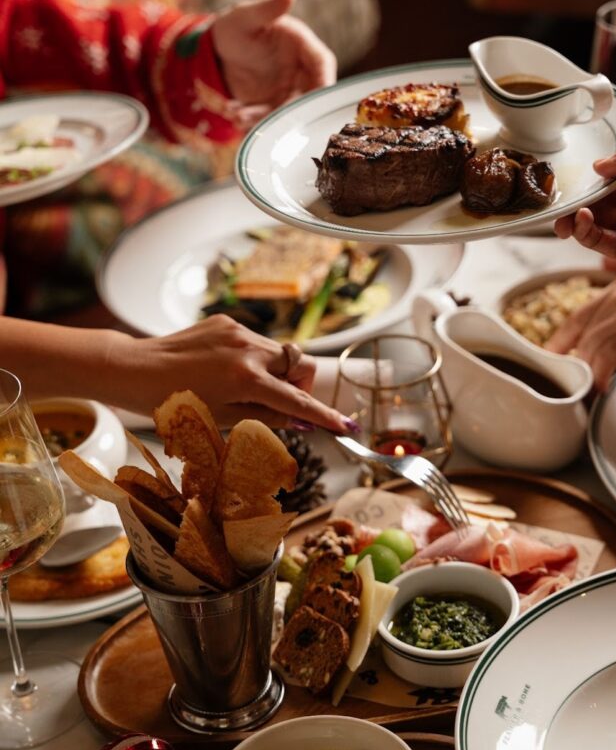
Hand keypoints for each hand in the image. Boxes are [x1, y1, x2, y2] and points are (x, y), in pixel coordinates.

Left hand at [108, 315, 353, 431]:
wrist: (134, 369)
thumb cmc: (172, 403)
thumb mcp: (223, 418)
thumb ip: (268, 415)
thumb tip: (301, 420)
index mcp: (246, 379)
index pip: (298, 400)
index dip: (324, 415)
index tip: (347, 426)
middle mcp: (248, 350)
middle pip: (300, 366)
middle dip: (301, 386)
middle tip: (283, 404)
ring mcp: (238, 332)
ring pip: (280, 353)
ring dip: (276, 373)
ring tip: (246, 390)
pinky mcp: (226, 323)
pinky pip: (255, 343)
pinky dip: (255, 360)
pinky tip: (226, 372)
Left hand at [211, 0, 336, 126]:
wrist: (215, 52)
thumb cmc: (234, 26)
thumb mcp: (246, 16)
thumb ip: (267, 8)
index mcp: (302, 44)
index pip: (322, 62)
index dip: (324, 80)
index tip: (317, 96)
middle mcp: (300, 70)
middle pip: (311, 93)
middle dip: (293, 108)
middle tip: (273, 116)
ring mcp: (288, 89)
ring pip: (289, 110)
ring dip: (268, 117)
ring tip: (239, 115)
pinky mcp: (273, 104)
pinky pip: (270, 117)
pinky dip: (254, 120)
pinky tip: (234, 114)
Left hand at [544, 273, 615, 390]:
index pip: (577, 316)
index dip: (560, 339)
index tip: (551, 355)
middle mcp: (613, 299)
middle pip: (577, 333)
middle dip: (566, 359)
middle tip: (564, 380)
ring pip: (587, 348)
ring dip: (585, 372)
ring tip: (586, 390)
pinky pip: (604, 360)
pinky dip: (600, 377)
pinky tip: (603, 388)